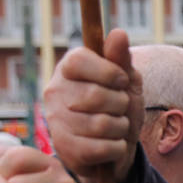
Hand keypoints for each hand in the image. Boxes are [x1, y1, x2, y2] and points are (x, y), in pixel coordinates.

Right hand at [43, 29, 143, 182]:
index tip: (121, 81)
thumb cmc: (118, 109)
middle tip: (119, 108)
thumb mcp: (126, 82)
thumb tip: (118, 33)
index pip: (79, 60)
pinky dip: (118, 147)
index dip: (109, 72)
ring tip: (115, 127)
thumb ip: (122, 60)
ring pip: (102, 124)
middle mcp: (55, 93)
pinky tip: (111, 145)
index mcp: (68, 70)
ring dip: (121, 127)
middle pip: (96, 95)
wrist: (113, 149)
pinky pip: (104, 147)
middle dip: (121, 104)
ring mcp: (57, 122)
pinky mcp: (66, 149)